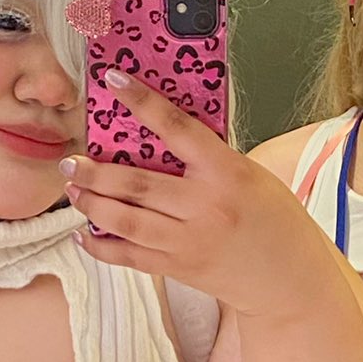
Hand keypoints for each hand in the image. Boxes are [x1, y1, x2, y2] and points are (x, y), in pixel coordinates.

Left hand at [63, 71, 330, 318]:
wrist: (291, 280)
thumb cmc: (276, 221)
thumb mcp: (252, 175)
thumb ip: (210, 158)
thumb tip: (160, 137)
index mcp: (227, 172)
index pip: (176, 127)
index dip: (141, 100)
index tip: (113, 81)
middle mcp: (205, 206)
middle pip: (136, 184)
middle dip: (95, 172)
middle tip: (71, 161)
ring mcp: (189, 241)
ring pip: (125, 220)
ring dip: (92, 204)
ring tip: (74, 190)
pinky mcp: (179, 268)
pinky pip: (129, 257)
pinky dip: (101, 246)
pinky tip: (83, 234)